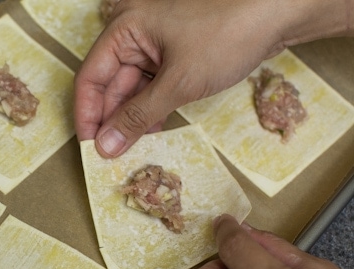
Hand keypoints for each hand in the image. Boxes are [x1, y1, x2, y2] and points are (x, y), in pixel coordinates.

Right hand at [74, 0, 351, 157]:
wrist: (279, 14)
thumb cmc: (226, 36)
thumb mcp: (177, 82)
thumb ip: (137, 116)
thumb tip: (105, 146)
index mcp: (124, 29)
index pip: (91, 78)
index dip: (88, 115)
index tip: (90, 148)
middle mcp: (134, 35)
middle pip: (111, 85)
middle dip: (112, 120)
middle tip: (112, 156)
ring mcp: (155, 45)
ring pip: (132, 89)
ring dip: (133, 118)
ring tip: (132, 149)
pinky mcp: (174, 55)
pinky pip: (152, 87)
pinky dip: (152, 108)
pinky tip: (154, 130)